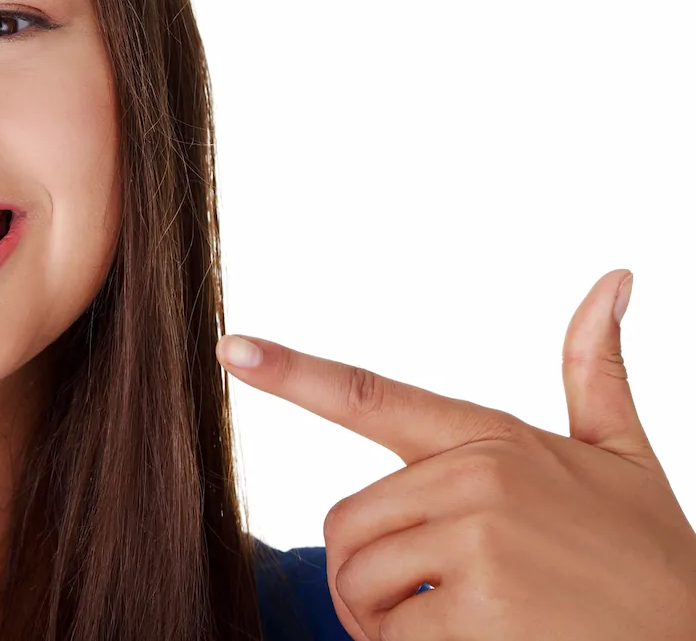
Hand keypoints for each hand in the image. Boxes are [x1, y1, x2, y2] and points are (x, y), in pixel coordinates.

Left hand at [217, 269, 695, 639]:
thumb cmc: (653, 557)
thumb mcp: (622, 457)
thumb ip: (596, 371)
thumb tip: (614, 280)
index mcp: (491, 439)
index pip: (372, 396)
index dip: (293, 372)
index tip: (231, 350)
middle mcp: (476, 479)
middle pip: (346, 525)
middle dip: (368, 577)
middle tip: (429, 604)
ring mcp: (476, 543)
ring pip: (359, 582)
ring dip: (385, 622)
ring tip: (458, 627)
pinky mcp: (477, 612)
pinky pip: (392, 637)